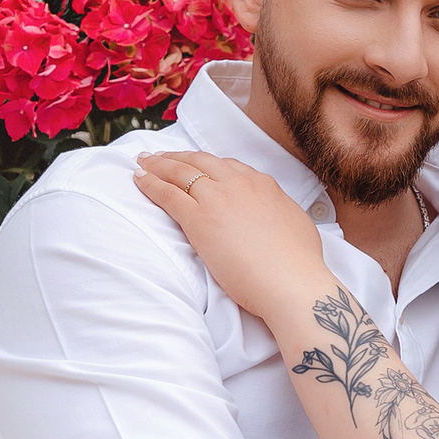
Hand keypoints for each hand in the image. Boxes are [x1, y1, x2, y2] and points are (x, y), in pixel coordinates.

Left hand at [133, 150, 331, 321]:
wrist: (291, 281)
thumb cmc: (299, 263)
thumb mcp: (295, 223)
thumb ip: (278, 210)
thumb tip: (274, 211)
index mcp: (262, 184)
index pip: (227, 166)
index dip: (206, 164)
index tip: (194, 164)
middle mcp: (238, 184)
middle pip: (200, 161)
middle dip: (177, 156)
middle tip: (160, 156)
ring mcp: (217, 199)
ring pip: (180, 172)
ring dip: (158, 165)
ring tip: (143, 162)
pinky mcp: (198, 218)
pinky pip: (167, 195)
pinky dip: (150, 184)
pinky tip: (139, 180)